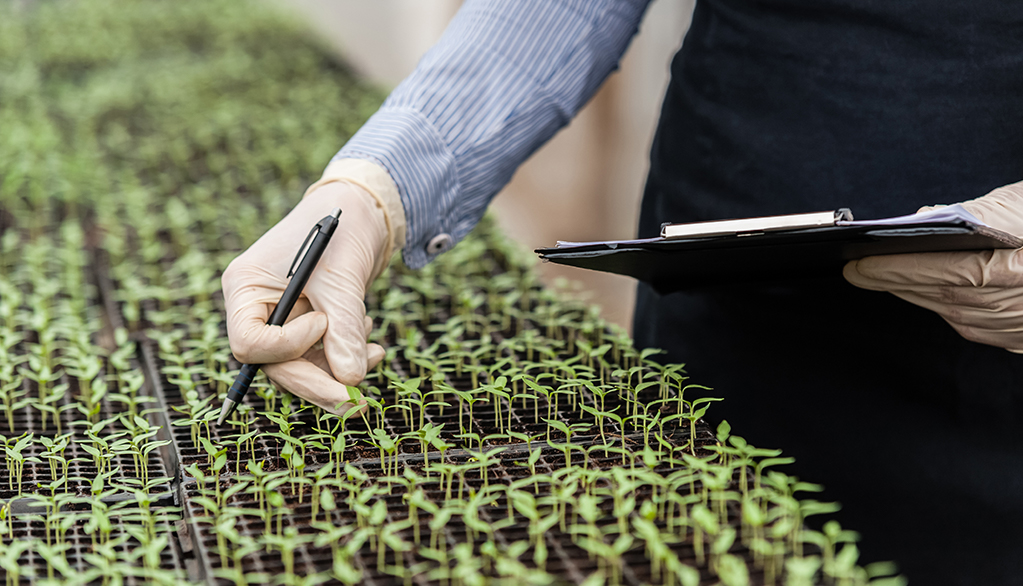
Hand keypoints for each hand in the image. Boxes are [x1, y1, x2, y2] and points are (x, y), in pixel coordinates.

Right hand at [222, 180, 391, 412]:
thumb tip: (351, 381)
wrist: (362, 212)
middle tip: (358, 402)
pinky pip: (318, 357)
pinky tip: (373, 344)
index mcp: (245, 288)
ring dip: (339, 370)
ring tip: (376, 351)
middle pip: (276, 363)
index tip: (324, 323)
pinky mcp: (304, 324)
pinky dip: (346, 357)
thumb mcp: (343, 279)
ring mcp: (280, 318)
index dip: (287, 346)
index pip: (249, 342)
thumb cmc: (343, 231)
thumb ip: (344, 329)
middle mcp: (256, 307)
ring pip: (300, 366)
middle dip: (319, 382)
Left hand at [844, 181, 1022, 352]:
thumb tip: (924, 220)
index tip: (860, 263)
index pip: (948, 272)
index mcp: (1022, 272)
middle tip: (857, 270)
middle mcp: (1022, 306)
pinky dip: (946, 309)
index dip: (899, 269)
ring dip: (915, 297)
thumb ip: (978, 213)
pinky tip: (924, 294)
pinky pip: (976, 327)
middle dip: (895, 283)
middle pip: (944, 297)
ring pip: (956, 316)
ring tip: (881, 278)